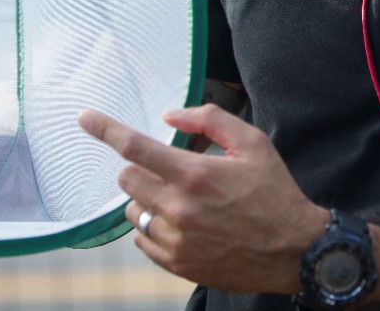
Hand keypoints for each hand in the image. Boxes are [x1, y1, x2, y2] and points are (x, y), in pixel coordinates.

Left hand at [79, 104, 325, 294]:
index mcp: (195, 175)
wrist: (294, 250)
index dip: (105, 129)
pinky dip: (152, 227)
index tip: (85, 119)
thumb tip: (170, 116)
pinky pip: (142, 240)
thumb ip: (210, 120)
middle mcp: (179, 209)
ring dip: (147, 199)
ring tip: (178, 199)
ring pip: (133, 211)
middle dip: (140, 168)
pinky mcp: (178, 264)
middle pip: (128, 180)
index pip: (135, 148)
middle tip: (168, 170)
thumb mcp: (253, 143)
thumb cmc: (275, 193)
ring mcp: (176, 240)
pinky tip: (179, 222)